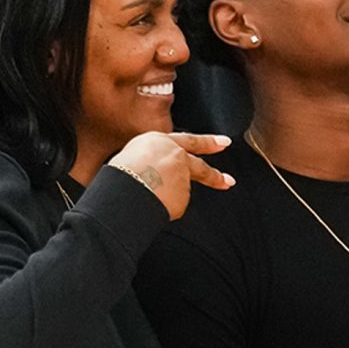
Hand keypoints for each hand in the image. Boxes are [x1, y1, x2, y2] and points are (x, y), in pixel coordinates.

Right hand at [108, 132, 235, 219]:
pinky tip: (151, 204)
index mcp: (160, 141)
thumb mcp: (131, 155)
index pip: (188, 139)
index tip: (223, 142)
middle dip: (215, 175)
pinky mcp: (183, 195)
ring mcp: (182, 175)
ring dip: (169, 197)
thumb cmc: (119, 172)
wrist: (125, 186)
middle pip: (199, 167)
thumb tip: (154, 172)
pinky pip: (172, 205)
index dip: (207, 142)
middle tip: (229, 181)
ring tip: (146, 196)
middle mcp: (175, 155)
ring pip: (179, 191)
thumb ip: (151, 160)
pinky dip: (163, 208)